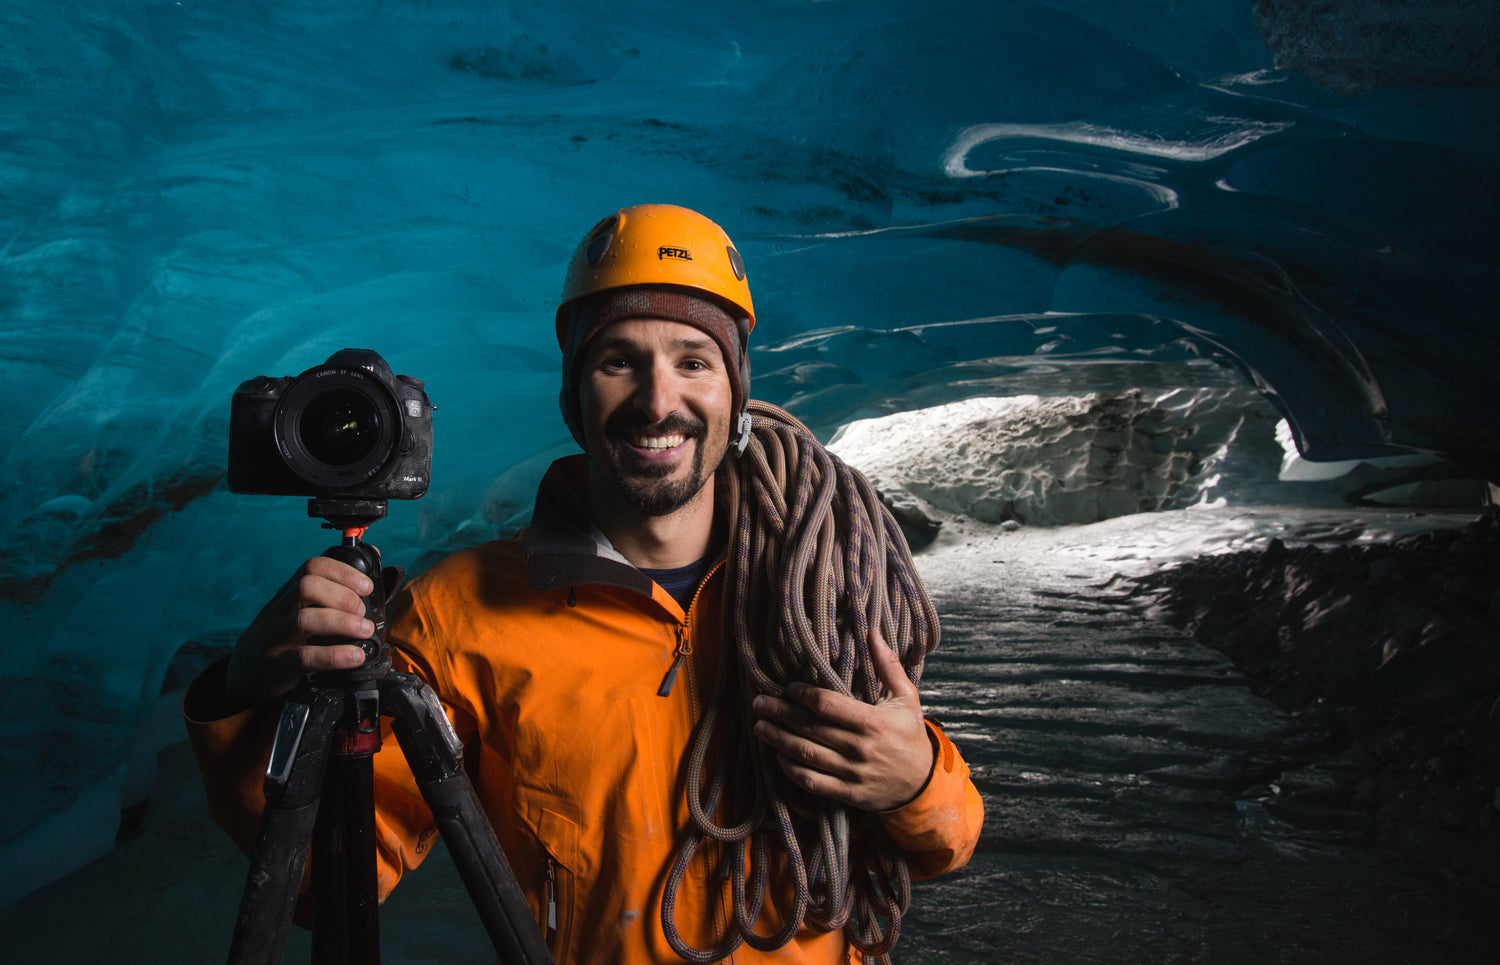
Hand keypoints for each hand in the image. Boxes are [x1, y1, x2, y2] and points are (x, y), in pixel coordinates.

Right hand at [225, 556, 372, 704]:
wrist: (243, 678)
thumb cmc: (282, 642)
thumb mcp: (295, 615)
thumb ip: (324, 600)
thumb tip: (367, 580)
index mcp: (286, 597)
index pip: (311, 568)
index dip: (342, 572)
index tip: (366, 586)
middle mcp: (278, 613)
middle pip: (306, 587)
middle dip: (342, 595)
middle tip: (362, 612)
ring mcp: (274, 640)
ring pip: (304, 620)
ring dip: (342, 622)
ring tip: (365, 631)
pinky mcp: (275, 668)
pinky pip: (304, 658)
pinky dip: (335, 655)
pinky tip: (355, 657)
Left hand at [751, 631, 935, 811]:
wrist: (923, 783)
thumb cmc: (911, 735)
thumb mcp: (907, 698)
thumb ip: (888, 665)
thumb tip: (872, 632)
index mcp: (873, 722)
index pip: (826, 704)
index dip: (802, 695)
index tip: (788, 688)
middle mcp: (860, 748)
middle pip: (809, 728)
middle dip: (780, 714)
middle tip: (759, 703)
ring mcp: (852, 773)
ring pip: (806, 755)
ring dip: (778, 740)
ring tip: (759, 727)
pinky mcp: (847, 793)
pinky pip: (811, 782)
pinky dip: (790, 769)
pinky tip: (778, 756)